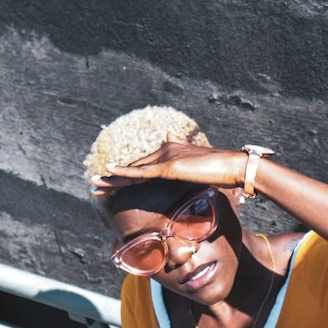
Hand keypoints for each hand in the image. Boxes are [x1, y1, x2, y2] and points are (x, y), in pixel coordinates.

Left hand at [89, 133, 247, 194]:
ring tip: (93, 183)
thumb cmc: (222, 171)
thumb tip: (176, 145)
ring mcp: (166, 157)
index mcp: (172, 152)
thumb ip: (188, 159)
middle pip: (134, 167)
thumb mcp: (201, 166)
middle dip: (113, 177)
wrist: (234, 167)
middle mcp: (166, 150)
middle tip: (94, 183)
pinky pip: (141, 173)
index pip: (144, 166)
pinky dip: (124, 174)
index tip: (112, 181)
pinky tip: (109, 173)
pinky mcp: (168, 167)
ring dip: (111, 177)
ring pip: (133, 170)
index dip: (127, 174)